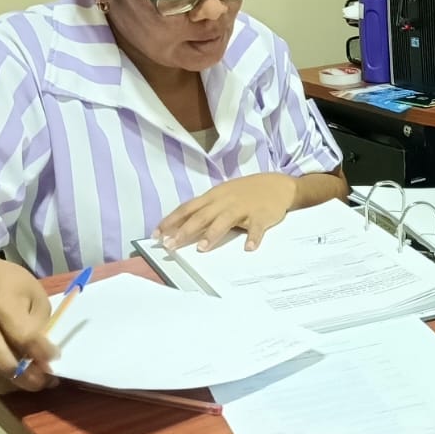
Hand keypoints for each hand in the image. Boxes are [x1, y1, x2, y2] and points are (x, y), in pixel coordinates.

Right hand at [0, 256, 59, 393]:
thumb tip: (45, 356)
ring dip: (17, 385)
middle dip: (30, 379)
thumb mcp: (35, 293)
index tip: (56, 357)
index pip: (24, 338)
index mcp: (1, 305)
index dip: (43, 353)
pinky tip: (15, 378)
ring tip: (34, 379)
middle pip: (4, 365)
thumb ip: (41, 324)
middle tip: (48, 380)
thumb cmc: (10, 286)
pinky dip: (1, 384)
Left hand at [158, 172, 298, 252]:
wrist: (278, 185)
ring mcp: (243, 207)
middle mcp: (225, 201)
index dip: (171, 221)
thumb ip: (206, 209)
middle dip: (184, 231)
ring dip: (212, 234)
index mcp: (213, 197)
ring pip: (225, 220)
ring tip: (201, 248)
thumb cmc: (246, 192)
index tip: (156, 234)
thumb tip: (182, 225)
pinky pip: (256, 227)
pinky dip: (253, 237)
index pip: (187, 208)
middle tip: (170, 246)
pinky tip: (249, 248)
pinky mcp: (261, 215)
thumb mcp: (223, 195)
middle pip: (201, 216)